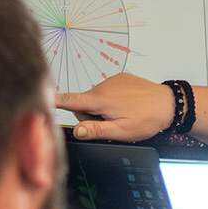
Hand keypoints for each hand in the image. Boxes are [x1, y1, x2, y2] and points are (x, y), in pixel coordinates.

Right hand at [56, 73, 174, 140]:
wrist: (170, 103)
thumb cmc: (147, 119)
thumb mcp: (121, 131)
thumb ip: (96, 130)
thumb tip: (76, 130)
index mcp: (100, 100)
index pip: (68, 100)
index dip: (52, 100)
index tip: (37, 97)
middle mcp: (102, 86)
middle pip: (82, 104)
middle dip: (90, 116)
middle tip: (111, 124)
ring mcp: (112, 80)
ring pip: (95, 98)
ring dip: (102, 109)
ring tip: (123, 115)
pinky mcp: (120, 78)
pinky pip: (107, 91)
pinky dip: (112, 100)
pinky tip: (127, 106)